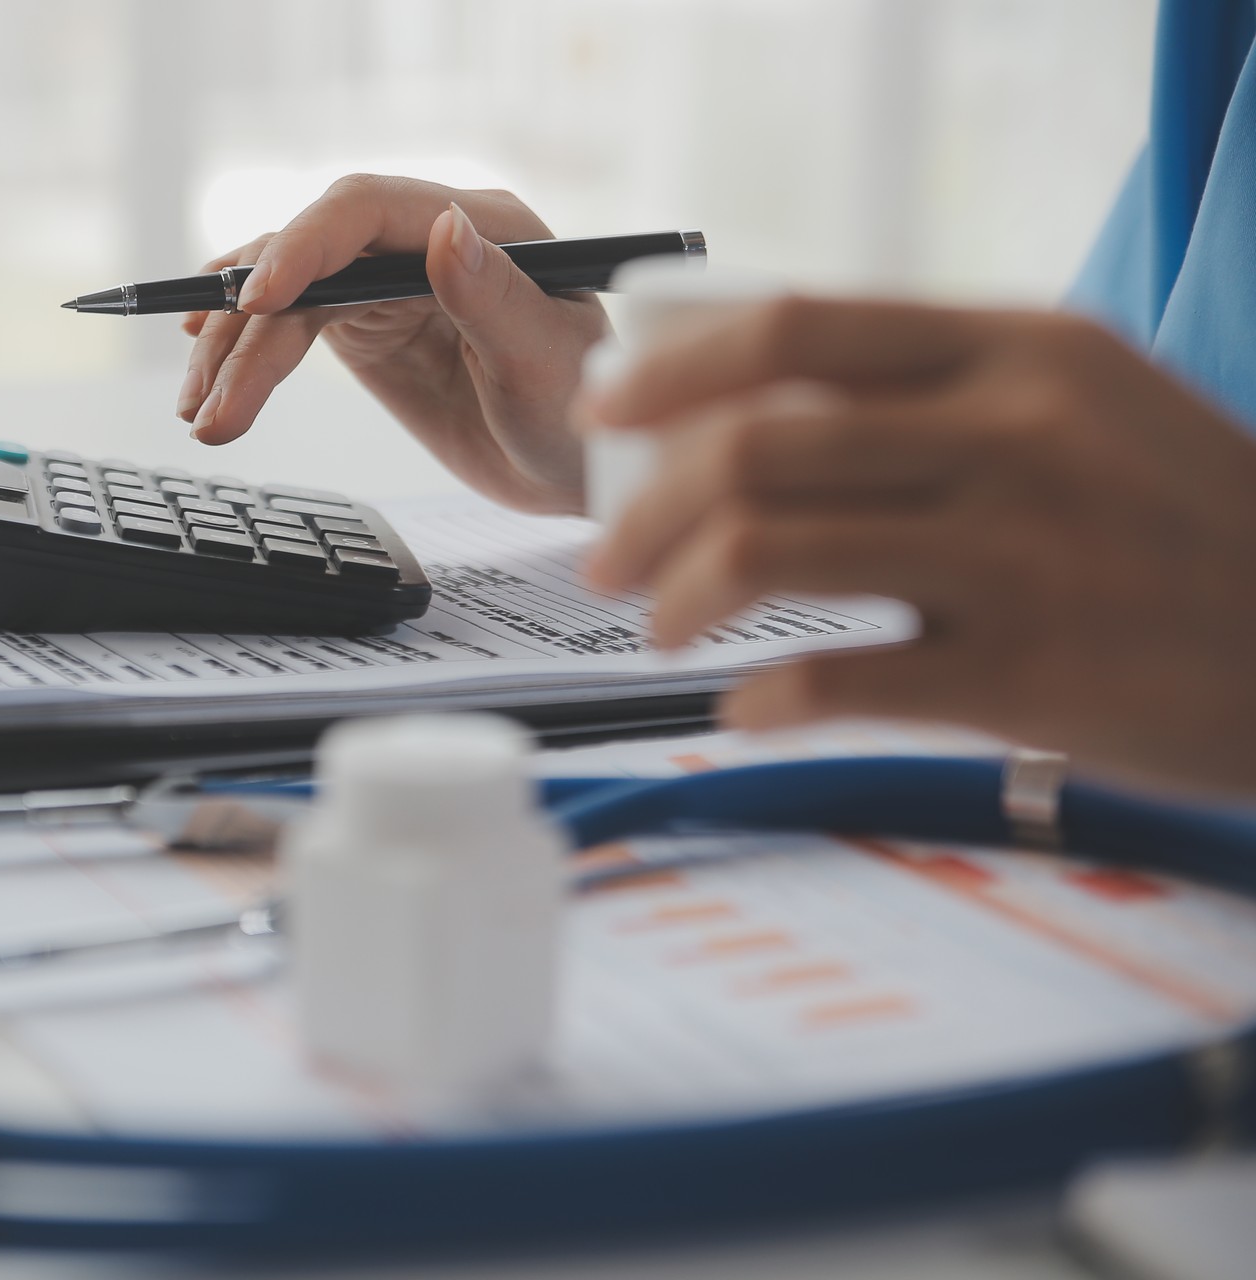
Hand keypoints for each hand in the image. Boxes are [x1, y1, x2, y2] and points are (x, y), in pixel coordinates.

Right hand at [177, 174, 609, 513]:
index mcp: (481, 224)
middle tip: (213, 402)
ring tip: (201, 417)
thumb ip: (494, 297)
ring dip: (234, 354)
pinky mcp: (363, 326)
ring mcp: (387, 282)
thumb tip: (445, 229)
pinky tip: (206, 378)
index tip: (258, 301)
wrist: (576, 470)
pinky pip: (288, 327)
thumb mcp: (548, 362)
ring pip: (286, 297)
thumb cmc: (584, 413)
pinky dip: (244, 357)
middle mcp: (423, 239)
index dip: (301, 247)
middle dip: (251, 327)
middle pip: (308, 259)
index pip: (365, 211)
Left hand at [575, 297, 1255, 797]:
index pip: (793, 331)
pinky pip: (840, 677)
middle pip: (753, 447)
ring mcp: (1025, 552)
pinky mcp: (1029, 670)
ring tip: (661, 627)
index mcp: (1018, 347)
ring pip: (771, 552)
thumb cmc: (1180, 518)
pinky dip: (761, 694)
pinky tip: (743, 704)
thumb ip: (936, 387)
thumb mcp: (1084, 400)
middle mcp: (1016, 432)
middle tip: (608, 557)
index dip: (670, 372)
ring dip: (679, 596)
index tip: (604, 416)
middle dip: (643, 511)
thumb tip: (749, 406)